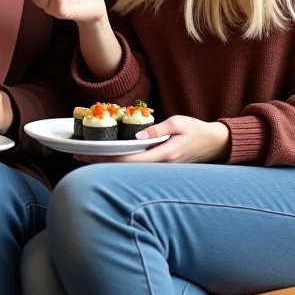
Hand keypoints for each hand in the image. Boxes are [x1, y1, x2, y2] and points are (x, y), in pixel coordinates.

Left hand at [76, 115, 229, 164]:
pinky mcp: (161, 167)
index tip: (88, 155)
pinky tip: (108, 159)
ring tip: (87, 158)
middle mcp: (161, 166)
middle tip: (78, 157)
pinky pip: (138, 168)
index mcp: (164, 155)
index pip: (130, 161)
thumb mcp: (178, 122)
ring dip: (109, 164)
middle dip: (101, 164)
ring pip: (130, 171)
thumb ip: (157, 130)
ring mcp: (162, 169)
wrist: (217, 143)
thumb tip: (136, 137)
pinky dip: (122, 163)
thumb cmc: (197, 130)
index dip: (106, 159)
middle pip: (125, 169)